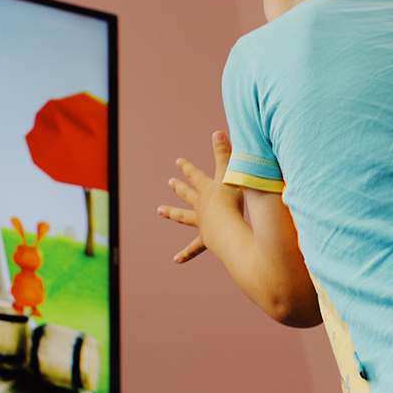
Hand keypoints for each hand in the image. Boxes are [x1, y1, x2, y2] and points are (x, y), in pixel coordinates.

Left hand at [158, 131, 243, 262]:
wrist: (227, 228)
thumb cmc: (232, 200)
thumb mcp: (231, 173)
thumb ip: (225, 153)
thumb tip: (217, 132)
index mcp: (208, 190)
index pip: (196, 175)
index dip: (188, 168)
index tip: (178, 161)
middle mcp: (202, 205)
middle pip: (187, 194)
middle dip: (179, 187)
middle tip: (169, 182)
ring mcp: (202, 223)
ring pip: (184, 217)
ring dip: (172, 213)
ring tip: (160, 210)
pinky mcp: (206, 239)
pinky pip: (194, 247)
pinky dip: (186, 253)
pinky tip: (176, 260)